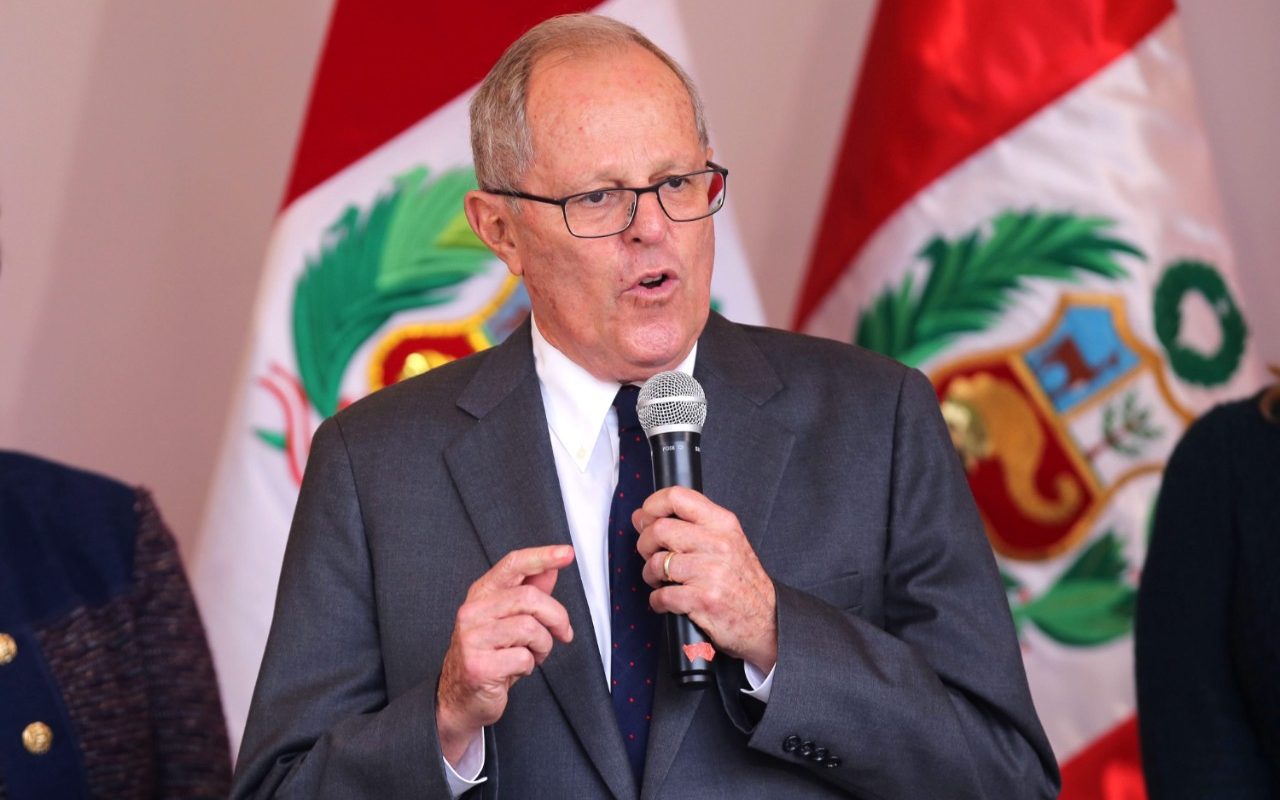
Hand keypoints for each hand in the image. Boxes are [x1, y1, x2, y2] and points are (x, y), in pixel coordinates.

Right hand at [436, 545, 574, 764]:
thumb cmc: (489, 655)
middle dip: (556, 617)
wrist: (459, 698)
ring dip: (543, 646)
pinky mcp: (478, 665)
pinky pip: (523, 658)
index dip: (542, 556)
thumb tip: (551, 568)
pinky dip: (530, 665)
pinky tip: (517, 669)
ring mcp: (472, 638)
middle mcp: (472, 611)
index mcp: (482, 594)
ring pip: (530, 628)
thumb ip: (529, 592)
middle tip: (563, 632)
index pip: (513, 565)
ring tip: (534, 654)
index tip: (566, 553)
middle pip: (529, 598)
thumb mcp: (509, 620)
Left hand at [633, 487, 776, 670]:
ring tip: (661, 581)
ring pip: (657, 563)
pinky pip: (662, 595)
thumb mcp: (728, 541)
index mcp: (723, 523)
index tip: (645, 517)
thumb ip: (690, 525)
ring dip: (650, 575)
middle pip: (660, 529)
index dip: (652, 505)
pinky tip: (667, 601)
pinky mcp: (704, 599)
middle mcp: (718, 543)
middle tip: (651, 555)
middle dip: (645, 544)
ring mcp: (711, 572)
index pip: (678, 497)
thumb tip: (643, 515)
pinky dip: (657, 601)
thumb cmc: (742, 581)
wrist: (767, 620)